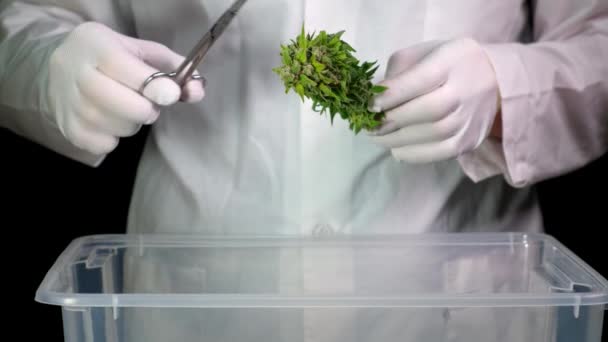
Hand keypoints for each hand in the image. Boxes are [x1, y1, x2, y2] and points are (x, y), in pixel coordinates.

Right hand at [45, 22, 204, 155]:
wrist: (64, 70)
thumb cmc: (114, 59)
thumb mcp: (143, 53)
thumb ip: (175, 68)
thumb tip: (198, 92)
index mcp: (95, 44)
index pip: (120, 65)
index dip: (151, 84)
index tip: (172, 95)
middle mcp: (75, 71)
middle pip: (116, 100)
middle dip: (144, 109)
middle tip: (149, 105)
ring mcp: (67, 102)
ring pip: (112, 125)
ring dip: (132, 123)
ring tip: (128, 110)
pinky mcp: (67, 127)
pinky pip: (102, 144)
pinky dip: (115, 138)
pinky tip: (112, 123)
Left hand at [369, 38, 499, 162]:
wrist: (494, 80)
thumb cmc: (448, 64)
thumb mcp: (423, 53)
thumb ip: (398, 71)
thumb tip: (375, 97)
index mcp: (450, 63)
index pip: (420, 81)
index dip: (391, 95)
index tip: (369, 104)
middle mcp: (464, 92)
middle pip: (427, 111)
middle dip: (391, 120)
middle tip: (368, 125)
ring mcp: (469, 119)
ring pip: (431, 135)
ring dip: (396, 139)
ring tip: (377, 137)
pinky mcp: (469, 141)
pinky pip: (438, 153)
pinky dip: (412, 154)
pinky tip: (396, 148)